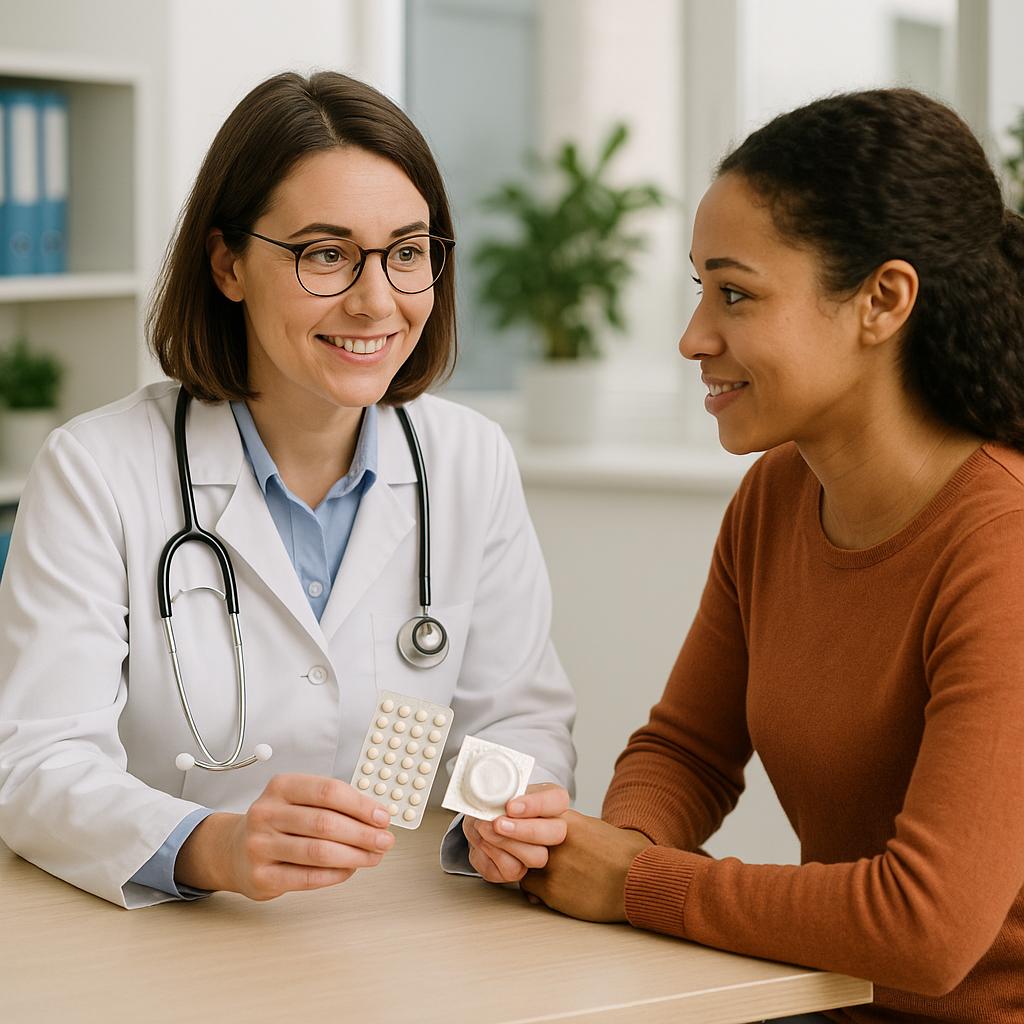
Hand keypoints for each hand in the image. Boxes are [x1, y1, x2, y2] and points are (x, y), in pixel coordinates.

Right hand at [176, 773, 394, 899]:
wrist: (232, 850)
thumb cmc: (277, 822)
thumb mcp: (298, 800)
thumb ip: (333, 805)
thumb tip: (376, 817)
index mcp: (281, 786)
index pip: (328, 791)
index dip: (361, 805)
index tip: (383, 816)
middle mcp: (267, 813)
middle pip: (326, 823)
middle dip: (363, 833)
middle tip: (385, 840)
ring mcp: (260, 846)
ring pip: (318, 852)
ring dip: (355, 856)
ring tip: (374, 856)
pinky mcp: (261, 876)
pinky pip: (308, 877)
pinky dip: (335, 874)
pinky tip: (350, 870)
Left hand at [463, 783, 569, 882]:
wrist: (474, 821)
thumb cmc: (490, 803)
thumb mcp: (494, 790)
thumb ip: (501, 793)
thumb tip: (495, 801)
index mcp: (549, 801)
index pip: (558, 800)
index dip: (537, 805)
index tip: (511, 807)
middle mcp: (548, 828)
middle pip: (556, 833)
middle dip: (525, 830)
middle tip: (498, 823)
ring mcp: (536, 851)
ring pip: (537, 857)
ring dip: (506, 843)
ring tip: (485, 829)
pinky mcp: (518, 870)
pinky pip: (513, 870)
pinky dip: (493, 854)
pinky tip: (483, 841)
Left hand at [519, 810, 652, 921]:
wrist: (639, 881)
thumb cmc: (623, 854)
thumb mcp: (594, 827)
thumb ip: (568, 827)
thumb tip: (551, 827)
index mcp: (568, 820)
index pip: (529, 810)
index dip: (517, 814)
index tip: (507, 813)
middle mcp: (557, 840)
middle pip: (517, 834)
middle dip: (507, 835)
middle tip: (497, 833)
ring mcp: (553, 866)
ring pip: (521, 862)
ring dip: (524, 865)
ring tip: (532, 867)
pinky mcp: (554, 891)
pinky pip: (530, 888)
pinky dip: (535, 889)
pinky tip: (546, 890)